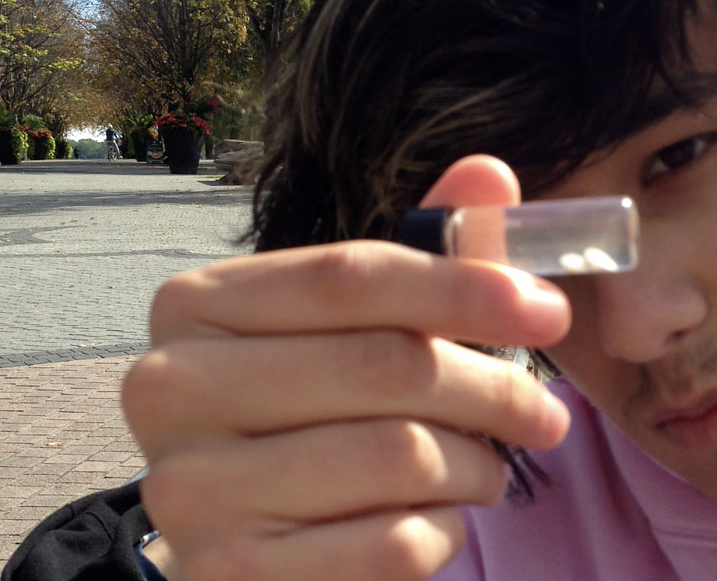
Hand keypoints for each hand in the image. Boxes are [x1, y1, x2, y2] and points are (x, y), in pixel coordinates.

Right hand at [123, 155, 571, 580]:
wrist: (242, 536)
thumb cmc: (306, 410)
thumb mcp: (350, 325)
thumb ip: (420, 253)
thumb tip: (492, 175)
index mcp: (196, 303)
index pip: (350, 274)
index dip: (462, 285)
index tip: (547, 309)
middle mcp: (170, 386)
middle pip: (383, 364)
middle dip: (494, 390)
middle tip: (547, 414)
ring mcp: (190, 487)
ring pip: (398, 455)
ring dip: (474, 466)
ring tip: (486, 469)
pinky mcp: (229, 572)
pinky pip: (388, 545)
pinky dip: (440, 532)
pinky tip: (434, 520)